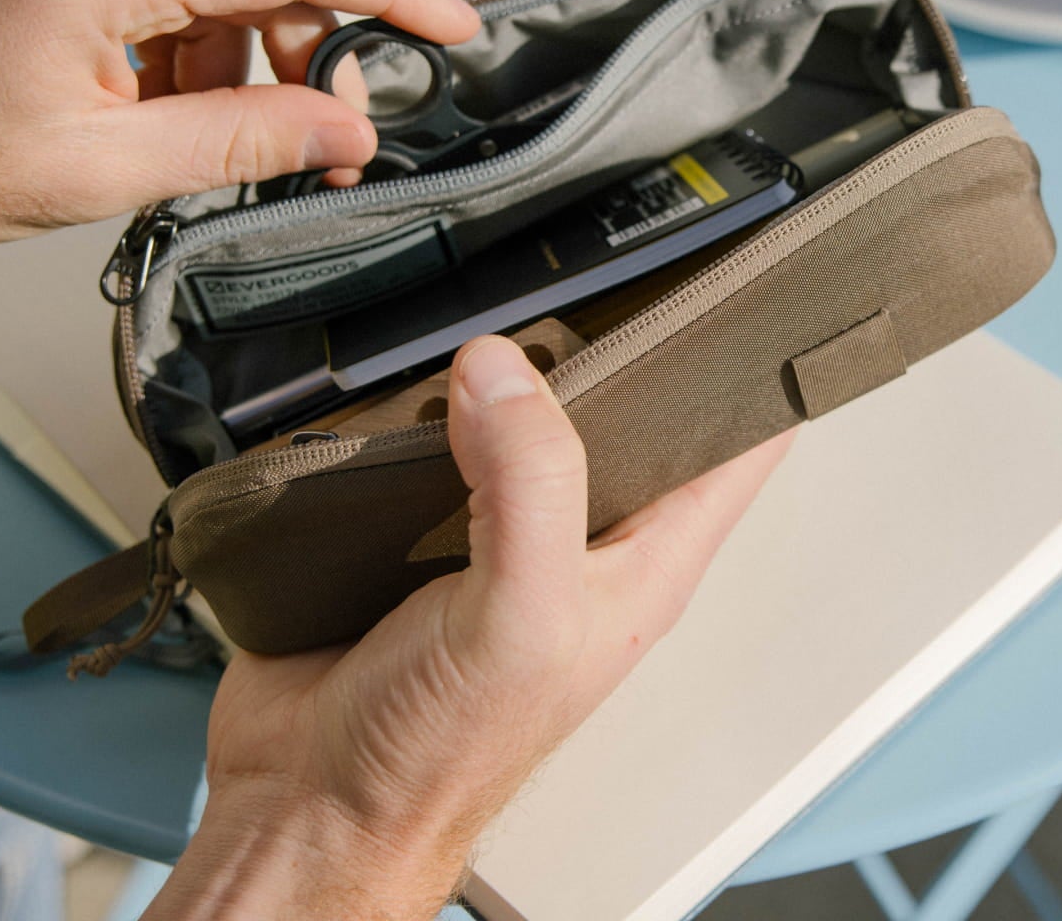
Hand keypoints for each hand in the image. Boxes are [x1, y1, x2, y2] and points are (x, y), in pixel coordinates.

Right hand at [147, 335, 791, 920]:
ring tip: (490, 296)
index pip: (733, 444)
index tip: (749, 277)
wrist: (308, 798)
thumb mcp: (519, 618)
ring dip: (498, 358)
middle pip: (620, 402)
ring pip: (518, 405)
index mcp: (638, 562)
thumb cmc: (436, 756)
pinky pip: (424, 427)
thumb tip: (502, 370)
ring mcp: (490, 520)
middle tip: (584, 262)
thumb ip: (530, 485)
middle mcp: (573, 533)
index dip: (752, 362)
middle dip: (606, 331)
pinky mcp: (410, 515)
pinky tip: (402, 364)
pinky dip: (414, 392)